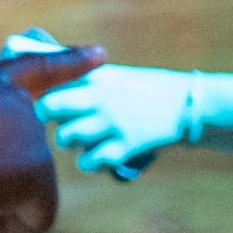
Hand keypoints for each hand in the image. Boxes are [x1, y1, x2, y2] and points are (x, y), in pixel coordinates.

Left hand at [35, 65, 194, 175]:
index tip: (44, 104)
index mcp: (98, 76)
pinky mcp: (126, 145)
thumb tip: (48, 70)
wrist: (190, 106)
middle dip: (47, 118)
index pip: (51, 83)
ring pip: (65, 137)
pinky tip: (99, 158)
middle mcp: (101, 96)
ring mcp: (112, 121)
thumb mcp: (119, 77)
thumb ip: (86, 79)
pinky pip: (89, 160)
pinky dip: (90, 162)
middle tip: (58, 123)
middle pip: (48, 107)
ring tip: (84, 140)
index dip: (42, 96)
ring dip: (71, 142)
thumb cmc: (151, 91)